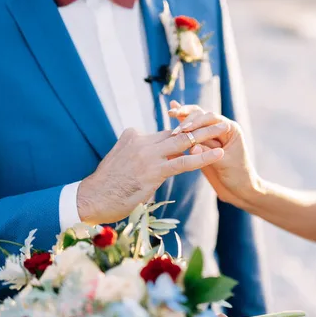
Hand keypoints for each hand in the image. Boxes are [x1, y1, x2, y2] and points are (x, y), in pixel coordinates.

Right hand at [78, 126, 229, 223]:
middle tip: (218, 118)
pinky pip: (184, 162)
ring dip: (207, 134)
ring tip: (225, 128)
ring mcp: (148, 155)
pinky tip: (218, 153)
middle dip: (200, 124)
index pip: (166, 132)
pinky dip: (203, 157)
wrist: (90, 199)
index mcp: (134, 136)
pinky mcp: (153, 171)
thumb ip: (132, 152)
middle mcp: (142, 141)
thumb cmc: (104, 186)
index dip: (185, 131)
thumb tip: (137, 150)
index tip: (202, 128)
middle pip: (177, 130)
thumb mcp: (118, 161)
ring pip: (184, 142)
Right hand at [168, 102, 260, 206]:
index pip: (212, 119)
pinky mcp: (203, 143)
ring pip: (195, 121)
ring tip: (170, 112)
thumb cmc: (238, 176)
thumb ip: (208, 154)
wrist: (239, 189)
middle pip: (202, 116)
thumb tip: (192, 147)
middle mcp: (221, 128)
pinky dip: (183, 122)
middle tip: (175, 131)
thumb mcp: (223, 164)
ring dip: (183, 118)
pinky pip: (192, 130)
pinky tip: (173, 111)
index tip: (185, 129)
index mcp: (231, 129)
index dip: (198, 122)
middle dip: (188, 120)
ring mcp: (211, 135)